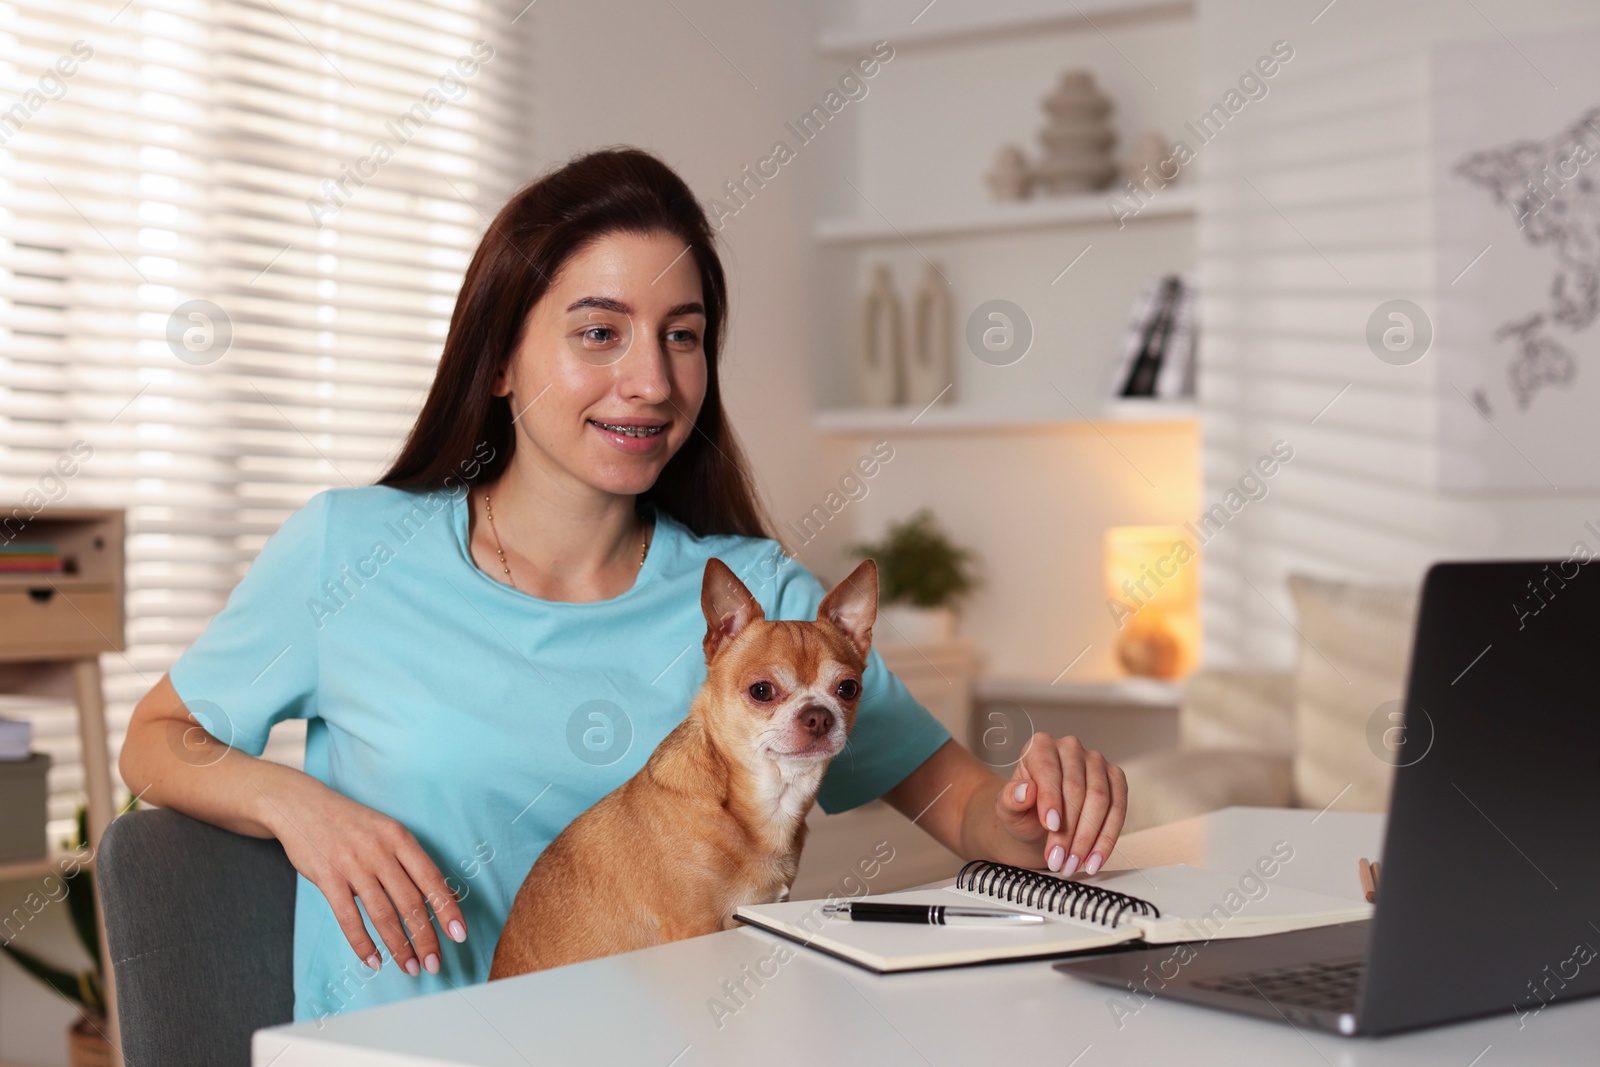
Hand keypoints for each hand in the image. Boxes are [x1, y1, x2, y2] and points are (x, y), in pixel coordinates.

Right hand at [256, 774, 466, 977]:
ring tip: (410, 967)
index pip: (432, 879)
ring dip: (399, 946)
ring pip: (383, 914)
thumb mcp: (389, 832)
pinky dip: (362, 943)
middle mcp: (380, 852)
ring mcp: (353, 865)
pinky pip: (348, 918)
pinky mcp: (328, 878)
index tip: (460, 935)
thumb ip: (414, 863)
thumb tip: (448, 894)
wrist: (303, 806)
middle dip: (426, 938)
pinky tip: (373, 961)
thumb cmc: (352, 824)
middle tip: (435, 964)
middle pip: (410, 902)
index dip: (448, 909)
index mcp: (400, 839)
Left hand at [994, 733, 1126, 875]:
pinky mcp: (1115, 778)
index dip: (1051, 800)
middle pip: (1077, 789)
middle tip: (1058, 859)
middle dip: (1069, 830)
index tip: (1051, 827)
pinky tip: (1094, 859)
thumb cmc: (1023, 810)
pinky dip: (1107, 839)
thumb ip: (1009, 799)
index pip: (1049, 771)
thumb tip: (1024, 791)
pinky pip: (1118, 809)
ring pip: (1101, 800)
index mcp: (1040, 746)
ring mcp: (1096, 761)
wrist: (1040, 820)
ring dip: (1088, 839)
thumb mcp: (1007, 809)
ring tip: (1073, 864)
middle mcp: (1070, 747)